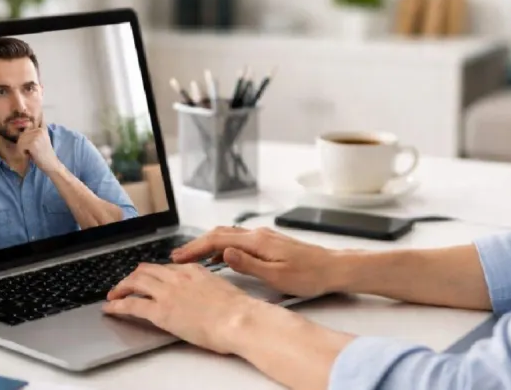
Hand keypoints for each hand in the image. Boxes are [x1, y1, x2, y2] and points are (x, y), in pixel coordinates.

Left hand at [18, 127, 59, 171]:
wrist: (51, 164)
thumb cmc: (44, 154)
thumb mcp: (41, 140)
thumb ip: (35, 133)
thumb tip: (25, 128)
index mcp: (42, 129)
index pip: (27, 129)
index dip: (26, 137)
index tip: (30, 145)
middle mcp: (40, 130)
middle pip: (22, 135)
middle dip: (22, 144)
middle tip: (28, 151)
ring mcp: (37, 136)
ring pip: (20, 140)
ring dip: (21, 148)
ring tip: (28, 153)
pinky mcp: (33, 143)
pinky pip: (20, 146)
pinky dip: (22, 152)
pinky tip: (28, 155)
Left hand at [102, 263, 261, 353]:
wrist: (238, 319)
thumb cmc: (238, 310)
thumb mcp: (222, 289)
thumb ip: (207, 288)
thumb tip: (205, 297)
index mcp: (193, 270)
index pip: (166, 267)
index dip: (153, 273)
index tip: (148, 278)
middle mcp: (177, 276)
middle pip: (146, 270)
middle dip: (132, 277)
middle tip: (125, 284)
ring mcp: (167, 292)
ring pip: (135, 282)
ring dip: (121, 288)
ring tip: (113, 295)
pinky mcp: (160, 311)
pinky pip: (132, 304)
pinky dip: (117, 305)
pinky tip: (110, 308)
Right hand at [172, 227, 342, 297]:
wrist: (333, 268)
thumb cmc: (309, 275)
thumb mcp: (277, 276)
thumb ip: (248, 264)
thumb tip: (223, 253)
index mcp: (258, 241)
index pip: (217, 240)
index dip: (195, 248)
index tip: (178, 258)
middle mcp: (259, 234)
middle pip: (219, 234)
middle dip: (196, 244)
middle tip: (177, 257)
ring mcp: (264, 237)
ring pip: (228, 235)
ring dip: (207, 244)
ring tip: (191, 258)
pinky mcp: (269, 242)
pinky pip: (238, 240)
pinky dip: (222, 246)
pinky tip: (219, 258)